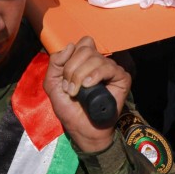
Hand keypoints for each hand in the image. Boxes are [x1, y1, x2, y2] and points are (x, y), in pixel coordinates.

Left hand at [43, 37, 130, 153]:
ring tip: (77, 92)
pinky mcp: (122, 79)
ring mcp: (111, 70)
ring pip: (96, 58)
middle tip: (70, 88)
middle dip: (72, 69)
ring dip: (81, 76)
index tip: (65, 77)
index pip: (82, 44)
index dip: (70, 58)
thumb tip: (71, 46)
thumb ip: (55, 63)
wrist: (82, 129)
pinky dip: (96, 75)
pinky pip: (109, 68)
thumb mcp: (52, 84)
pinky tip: (89, 86)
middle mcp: (99, 63)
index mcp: (85, 61)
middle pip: (86, 50)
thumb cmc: (69, 109)